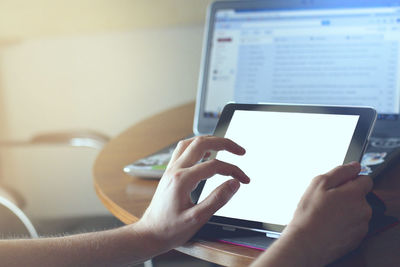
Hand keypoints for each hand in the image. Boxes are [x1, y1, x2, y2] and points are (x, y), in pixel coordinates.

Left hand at [135, 136, 249, 254]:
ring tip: (225, 146)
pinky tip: (206, 153)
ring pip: (190, 143)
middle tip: (240, 151)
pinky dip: (197, 147)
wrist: (149, 234)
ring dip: (210, 141)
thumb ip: (217, 199)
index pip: (214, 166)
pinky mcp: (170, 173)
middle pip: (201, 143)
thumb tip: (234, 184)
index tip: (244, 179)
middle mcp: (175, 170)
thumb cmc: (170, 229)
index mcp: (182, 180)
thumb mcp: (197, 219)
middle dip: (224, 143)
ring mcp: (171, 170)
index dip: (233, 170)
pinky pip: (183, 150)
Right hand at [251, 162, 372, 266]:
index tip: (338, 186)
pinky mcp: (357, 239)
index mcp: (355, 194)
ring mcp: (362, 225)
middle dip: (346, 195)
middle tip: (327, 201)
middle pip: (360, 196)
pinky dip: (344, 224)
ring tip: (326, 215)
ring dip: (345, 210)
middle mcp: (364, 209)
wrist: (306, 243)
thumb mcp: (318, 184)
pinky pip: (354, 225)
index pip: (365, 179)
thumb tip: (355, 166)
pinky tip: (329, 225)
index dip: (350, 180)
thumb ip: (340, 172)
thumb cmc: (309, 214)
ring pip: (357, 211)